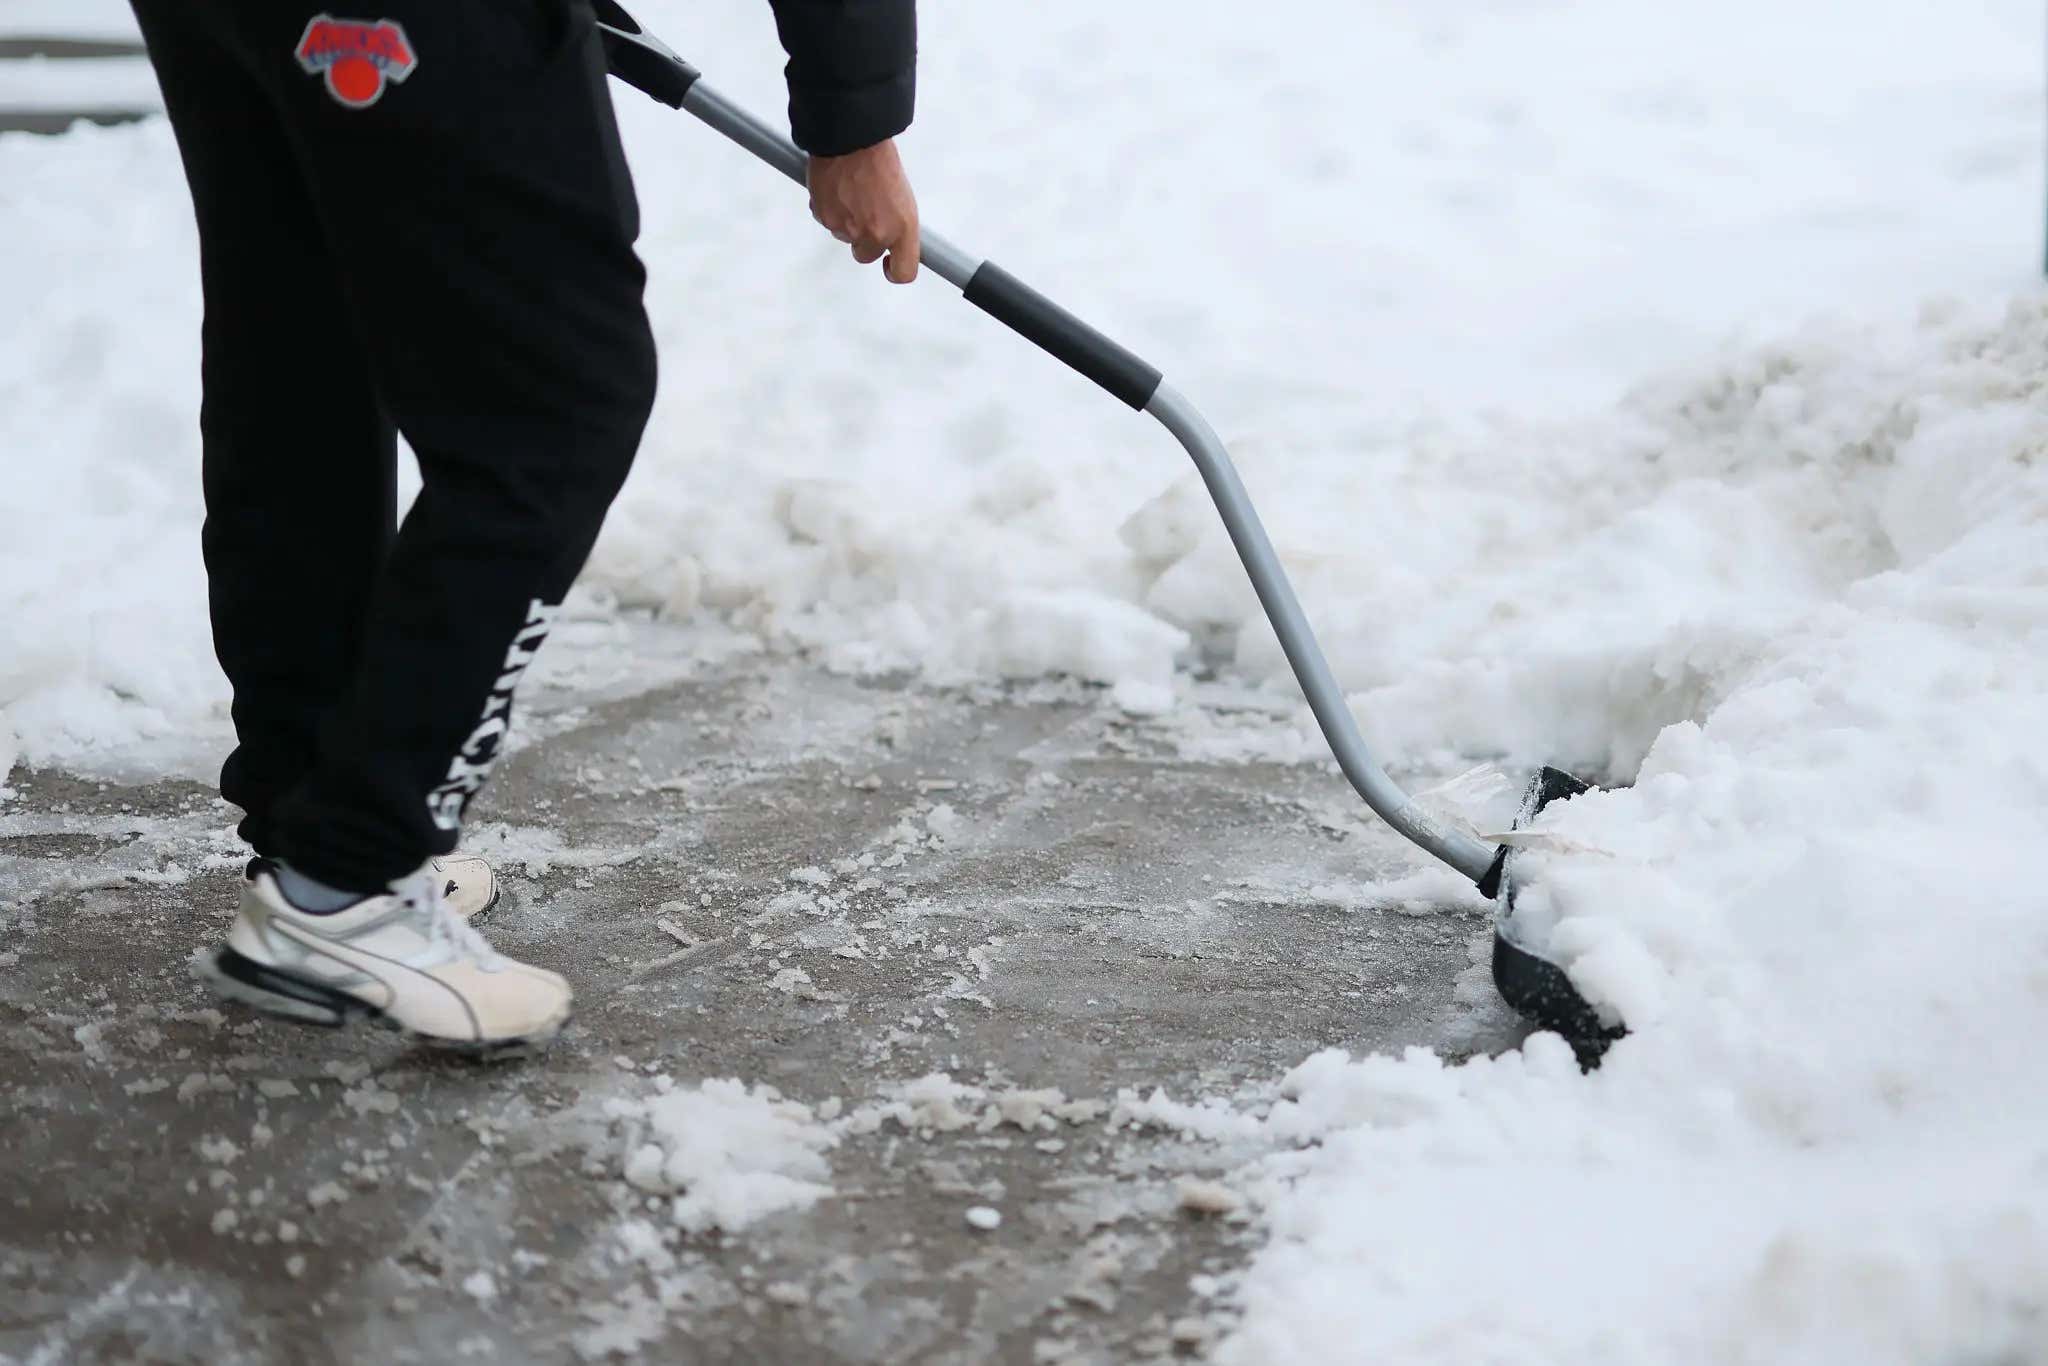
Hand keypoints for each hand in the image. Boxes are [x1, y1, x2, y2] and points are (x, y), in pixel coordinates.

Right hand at [806, 139, 919, 282]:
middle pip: (867, 255)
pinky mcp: (825, 218)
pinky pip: (828, 221)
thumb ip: (897, 225)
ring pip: (845, 236)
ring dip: (848, 221)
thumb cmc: (878, 161)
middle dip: (865, 239)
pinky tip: (839, 188)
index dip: (894, 271)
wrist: (851, 138)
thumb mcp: (902, 197)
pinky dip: (831, 208)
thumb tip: (893, 240)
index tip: (889, 263)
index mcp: (902, 229)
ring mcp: (847, 229)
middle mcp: (875, 235)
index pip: (903, 273)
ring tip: (854, 191)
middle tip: (867, 212)